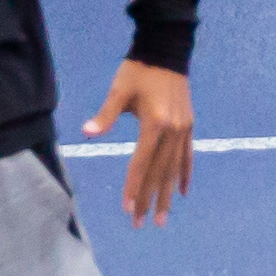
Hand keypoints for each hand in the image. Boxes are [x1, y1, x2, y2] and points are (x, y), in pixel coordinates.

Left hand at [85, 59, 196, 221]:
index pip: (141, 163)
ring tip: (162, 218)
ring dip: (167, 195)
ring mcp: (184, 130)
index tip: (129, 209)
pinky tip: (182, 193)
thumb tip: (87, 132)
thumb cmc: (138, 71)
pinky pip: (188, 156)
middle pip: (159, 172)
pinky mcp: (188, 126)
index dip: (134, 187)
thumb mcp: (119, 91)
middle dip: (149, 200)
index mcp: (155, 123)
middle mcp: (173, 131)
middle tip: (142, 224)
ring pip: (174, 169)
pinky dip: (185, 175)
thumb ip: (105, 115)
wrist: (166, 51)